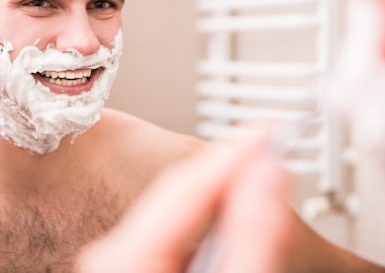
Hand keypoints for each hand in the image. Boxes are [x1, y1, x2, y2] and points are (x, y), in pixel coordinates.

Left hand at [78, 136, 292, 272]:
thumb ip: (249, 239)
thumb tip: (265, 176)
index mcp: (125, 261)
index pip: (189, 184)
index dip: (238, 150)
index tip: (273, 126)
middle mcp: (112, 259)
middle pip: (179, 194)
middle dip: (230, 170)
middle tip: (272, 145)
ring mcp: (118, 267)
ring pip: (175, 212)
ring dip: (218, 195)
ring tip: (256, 175)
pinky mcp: (130, 272)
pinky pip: (169, 232)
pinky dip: (202, 221)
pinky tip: (223, 219)